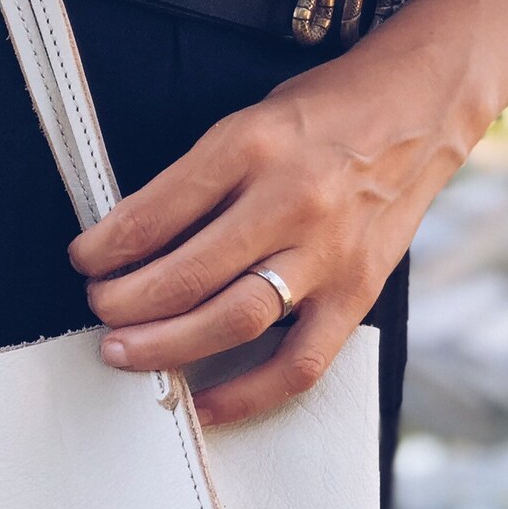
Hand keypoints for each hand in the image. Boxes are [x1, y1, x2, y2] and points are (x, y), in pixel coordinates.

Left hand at [67, 43, 473, 425]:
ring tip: (124, 352)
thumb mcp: (249, 122)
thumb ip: (194, 181)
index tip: (85, 262)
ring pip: (233, 321)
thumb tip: (128, 241)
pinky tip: (202, 403)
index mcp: (253, 147)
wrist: (422, 104)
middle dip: (125, 305)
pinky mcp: (358, 293)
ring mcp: (329, 253)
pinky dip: (245, 394)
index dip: (106, 248)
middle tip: (99, 312)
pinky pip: (298, 363)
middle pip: (188, 276)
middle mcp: (292, 200)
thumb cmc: (324, 116)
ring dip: (166, 347)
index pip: (157, 212)